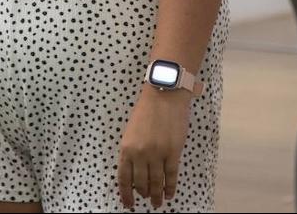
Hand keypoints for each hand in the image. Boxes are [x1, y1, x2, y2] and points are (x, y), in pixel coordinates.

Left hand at [117, 86, 191, 209]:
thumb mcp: (131, 131)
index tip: (128, 204)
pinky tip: (170, 194)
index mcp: (126, 148)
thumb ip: (131, 150)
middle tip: (146, 200)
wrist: (165, 94)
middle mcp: (140, 154)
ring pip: (156, 182)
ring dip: (156, 195)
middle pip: (140, 183)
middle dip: (143, 194)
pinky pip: (171, 175)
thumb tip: (134, 171)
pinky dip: (170, 187)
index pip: (124, 178)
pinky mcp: (173, 152)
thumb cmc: (146, 110)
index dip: (126, 194)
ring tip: (157, 202)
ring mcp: (157, 154)